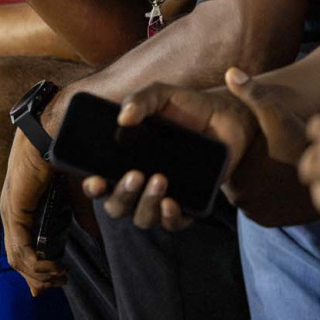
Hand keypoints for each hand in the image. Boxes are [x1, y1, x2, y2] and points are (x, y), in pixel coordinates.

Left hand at [1, 130, 66, 294]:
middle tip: (60, 283)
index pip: (21, 247)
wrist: (57, 129)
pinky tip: (55, 268)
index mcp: (23, 206)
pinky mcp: (15, 209)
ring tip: (61, 277)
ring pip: (18, 258)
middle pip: (18, 259)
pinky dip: (37, 265)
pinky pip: (20, 249)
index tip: (59, 279)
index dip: (38, 269)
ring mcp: (10, 211)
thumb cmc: (64, 153)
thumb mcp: (76, 192)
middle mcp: (12, 211)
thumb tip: (94, 236)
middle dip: (39, 278)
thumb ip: (81, 214)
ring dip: (40, 274)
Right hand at [81, 67, 295, 230]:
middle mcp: (140, 183)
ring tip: (159, 179)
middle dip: (122, 195)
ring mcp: (163, 195)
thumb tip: (122, 119)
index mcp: (124, 160)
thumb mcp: (160, 95)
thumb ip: (139, 100)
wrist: (226, 115)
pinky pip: (173, 223)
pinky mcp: (188, 204)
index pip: (99, 182)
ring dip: (146, 204)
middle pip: (117, 205)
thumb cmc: (186, 106)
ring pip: (142, 218)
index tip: (96, 180)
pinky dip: (169, 218)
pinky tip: (171, 202)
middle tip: (135, 175)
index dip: (93, 186)